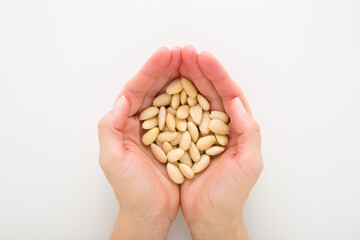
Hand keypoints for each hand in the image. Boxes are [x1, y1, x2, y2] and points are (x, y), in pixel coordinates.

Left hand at [98, 47, 181, 239]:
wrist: (149, 211)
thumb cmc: (130, 190)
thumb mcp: (112, 159)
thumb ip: (110, 128)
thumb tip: (121, 99)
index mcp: (124, 123)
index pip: (136, 89)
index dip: (150, 70)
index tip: (165, 54)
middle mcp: (140, 122)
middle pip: (153, 88)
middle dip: (166, 68)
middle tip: (181, 51)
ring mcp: (159, 128)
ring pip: (169, 96)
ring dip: (178, 78)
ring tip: (190, 61)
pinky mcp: (174, 137)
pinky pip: (182, 113)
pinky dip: (189, 99)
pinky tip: (199, 88)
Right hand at [179, 46, 262, 239]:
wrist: (211, 216)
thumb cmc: (231, 194)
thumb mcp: (249, 164)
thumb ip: (249, 132)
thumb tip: (238, 102)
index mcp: (238, 127)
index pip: (228, 93)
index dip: (216, 73)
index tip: (203, 57)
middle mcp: (220, 125)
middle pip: (209, 90)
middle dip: (198, 69)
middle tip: (185, 52)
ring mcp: (201, 131)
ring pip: (193, 98)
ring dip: (184, 79)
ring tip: (174, 62)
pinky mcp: (185, 140)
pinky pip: (178, 115)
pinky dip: (172, 100)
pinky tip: (163, 89)